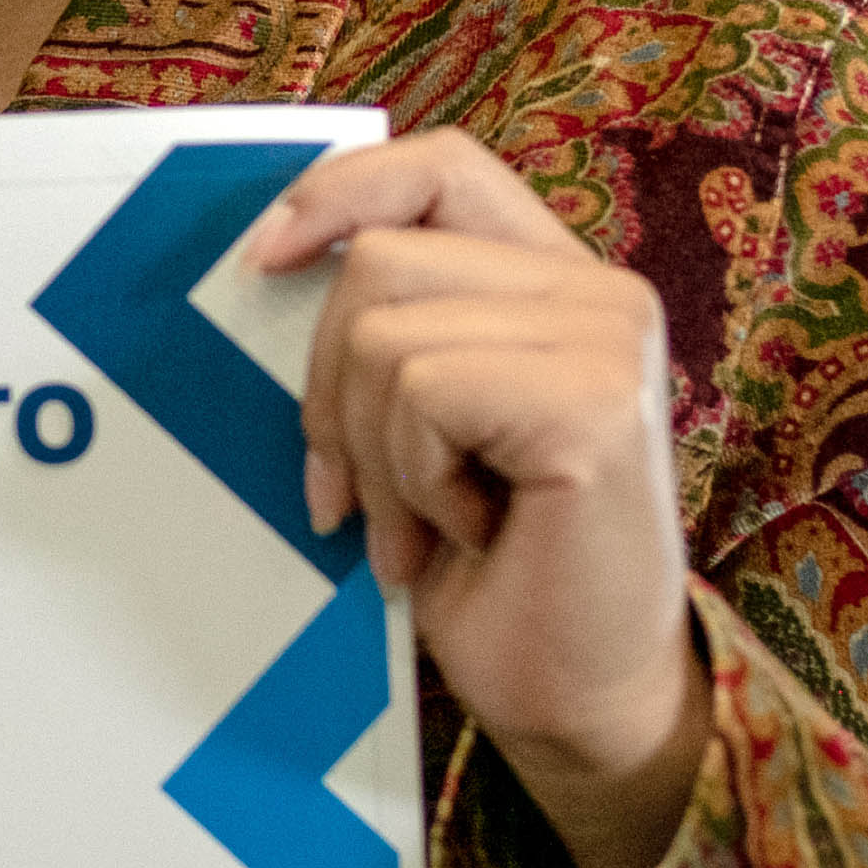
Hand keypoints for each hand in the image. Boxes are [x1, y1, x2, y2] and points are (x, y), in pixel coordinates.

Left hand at [250, 131, 707, 867]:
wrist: (577, 699)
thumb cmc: (490, 572)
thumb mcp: (417, 427)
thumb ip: (384, 331)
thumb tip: (262, 259)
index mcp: (555, 284)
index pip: (438, 168)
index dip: (340, 193)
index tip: (260, 260)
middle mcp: (599, 293)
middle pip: (377, 259)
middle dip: (332, 389)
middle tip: (364, 497)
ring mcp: (607, 338)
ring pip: (384, 331)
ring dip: (377, 452)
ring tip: (429, 525)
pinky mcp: (596, 399)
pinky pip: (423, 391)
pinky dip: (415, 479)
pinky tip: (471, 534)